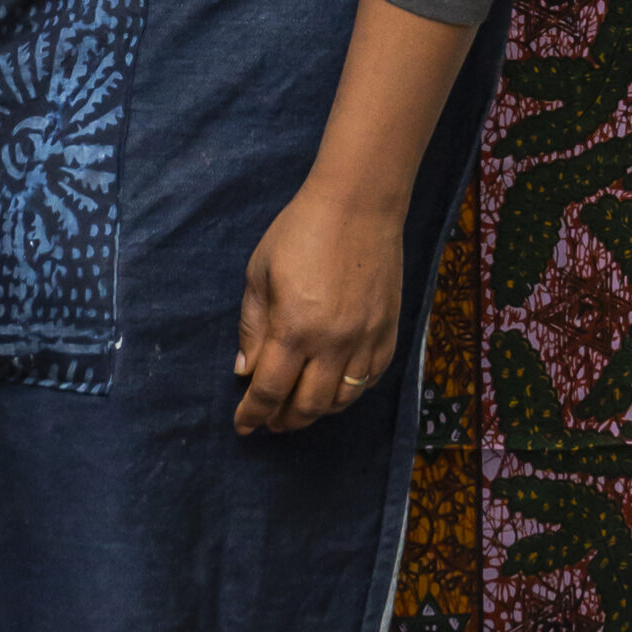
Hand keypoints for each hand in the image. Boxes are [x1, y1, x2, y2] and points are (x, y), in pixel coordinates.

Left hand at [232, 185, 404, 435]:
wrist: (359, 205)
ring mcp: (365, 340)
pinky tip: (334, 390)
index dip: (253, 414)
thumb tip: (246, 370)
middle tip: (270, 422)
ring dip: (316, 412)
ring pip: (341, 400)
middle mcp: (332, 344)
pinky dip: (349, 394)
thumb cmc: (300, 232)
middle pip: (307, 405)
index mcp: (293, 328)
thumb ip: (252, 326)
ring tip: (299, 410)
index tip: (243, 426)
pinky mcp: (388, 332)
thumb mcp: (259, 273)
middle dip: (283, 421)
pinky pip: (370, 380)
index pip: (270, 390)